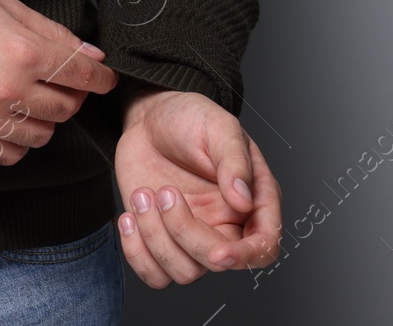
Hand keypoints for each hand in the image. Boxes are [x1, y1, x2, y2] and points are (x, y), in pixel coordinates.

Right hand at [0, 0, 117, 164]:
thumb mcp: (8, 8)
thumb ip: (55, 34)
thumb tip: (92, 58)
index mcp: (22, 51)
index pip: (81, 75)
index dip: (101, 79)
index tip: (104, 80)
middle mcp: (7, 89)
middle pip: (66, 109)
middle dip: (71, 96)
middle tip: (60, 83)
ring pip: (42, 136)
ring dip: (44, 120)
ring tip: (29, 100)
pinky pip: (9, 155)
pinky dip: (16, 141)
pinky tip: (8, 120)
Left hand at [114, 87, 281, 286]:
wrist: (149, 118)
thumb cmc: (190, 117)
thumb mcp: (218, 127)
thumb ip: (234, 162)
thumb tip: (245, 200)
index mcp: (253, 200)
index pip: (264, 246)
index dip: (245, 257)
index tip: (218, 252)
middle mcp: (227, 225)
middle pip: (217, 263)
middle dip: (184, 233)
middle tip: (164, 192)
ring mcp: (193, 235)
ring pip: (184, 272)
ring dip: (155, 237)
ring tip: (144, 194)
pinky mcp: (162, 240)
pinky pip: (154, 274)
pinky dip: (136, 253)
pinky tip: (128, 217)